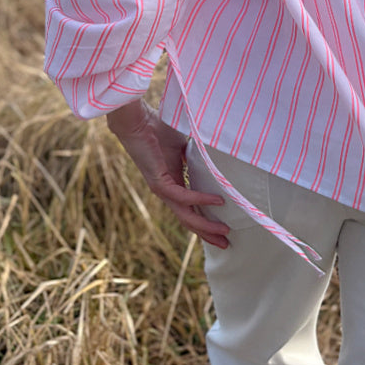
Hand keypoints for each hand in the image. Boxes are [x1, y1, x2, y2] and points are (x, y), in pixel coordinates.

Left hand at [106, 99, 229, 247]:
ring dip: (205, 225)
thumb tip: (218, 156)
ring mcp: (162, 189)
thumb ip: (198, 156)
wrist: (138, 120)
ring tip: (224, 231)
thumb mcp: (185, 146)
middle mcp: (166, 191)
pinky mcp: (159, 183)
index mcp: (172, 183)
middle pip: (189, 220)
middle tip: (226, 243)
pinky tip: (217, 201)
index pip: (190, 210)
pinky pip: (183, 197)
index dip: (205, 221)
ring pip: (186, 216)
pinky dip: (200, 200)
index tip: (223, 230)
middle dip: (208, 233)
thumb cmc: (158, 129)